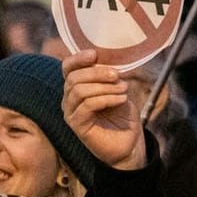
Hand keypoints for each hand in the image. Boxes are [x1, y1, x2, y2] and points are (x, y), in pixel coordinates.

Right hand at [61, 49, 146, 170]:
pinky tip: (121, 99)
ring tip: (123, 89)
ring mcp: (71, 113)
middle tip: (117, 75)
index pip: (68, 68)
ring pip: (79, 90)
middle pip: (73, 77)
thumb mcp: (118, 89)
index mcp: (76, 87)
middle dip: (97, 73)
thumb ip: (110, 75)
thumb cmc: (122, 115)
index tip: (94, 54)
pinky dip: (106, 99)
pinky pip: (87, 105)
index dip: (78, 58)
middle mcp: (69, 99)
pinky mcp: (77, 125)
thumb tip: (109, 60)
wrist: (129, 142)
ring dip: (104, 86)